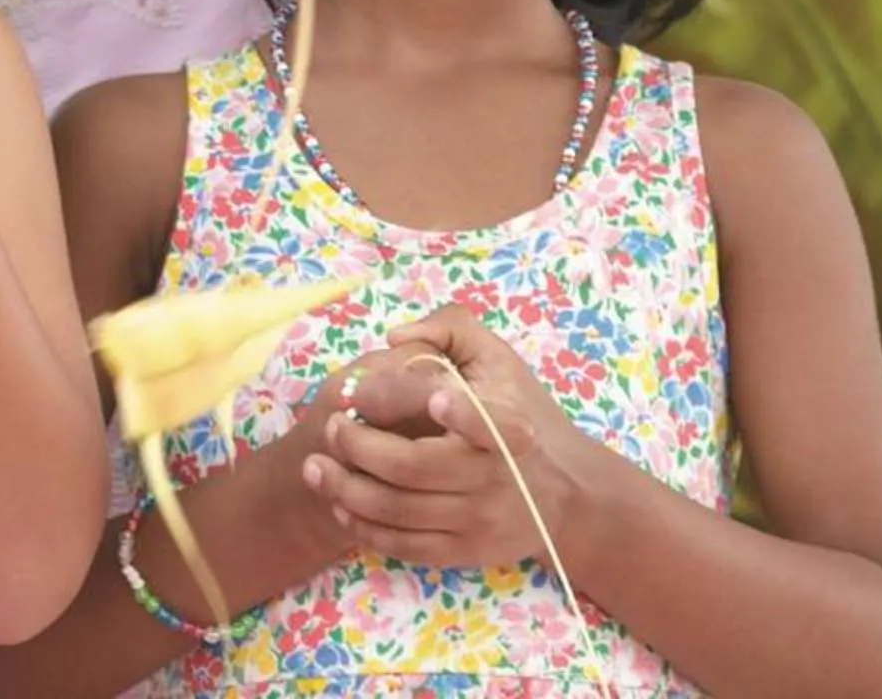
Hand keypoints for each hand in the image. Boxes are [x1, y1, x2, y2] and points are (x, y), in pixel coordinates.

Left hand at [301, 305, 599, 572]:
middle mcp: (494, 477)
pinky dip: (367, 527)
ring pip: (400, 510)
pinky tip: (341, 505)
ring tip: (315, 467)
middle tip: (332, 427)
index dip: (464, 413)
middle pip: (414, 467)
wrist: (566, 495)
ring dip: (347, 489)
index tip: (436, 398)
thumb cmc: (521, 413)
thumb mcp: (500, 360)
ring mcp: (479, 519)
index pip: (488, 423)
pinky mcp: (466, 551)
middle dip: (360, 446)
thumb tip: (396, 335)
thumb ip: (452, 329)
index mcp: (508, 427)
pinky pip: (407, 545)